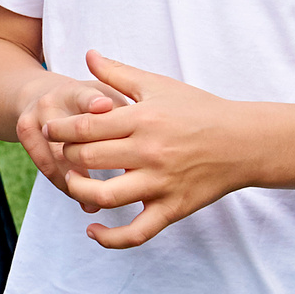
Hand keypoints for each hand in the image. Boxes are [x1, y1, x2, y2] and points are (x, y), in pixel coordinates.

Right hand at [11, 67, 121, 198]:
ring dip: (81, 181)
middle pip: (67, 132)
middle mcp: (51, 101)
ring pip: (56, 155)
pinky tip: (89, 202)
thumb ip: (124, 111)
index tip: (105, 106)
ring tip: (106, 199)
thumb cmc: (91, 102)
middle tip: (122, 173)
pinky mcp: (26, 136)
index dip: (92, 101)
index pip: (84, 96)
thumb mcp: (107, 95)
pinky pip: (48, 168)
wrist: (42, 95)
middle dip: (90, 154)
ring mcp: (35, 118)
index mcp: (76, 90)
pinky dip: (69, 187)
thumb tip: (144, 127)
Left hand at [46, 52, 250, 248]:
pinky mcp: (172, 209)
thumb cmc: (199, 110)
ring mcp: (161, 184)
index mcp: (143, 120)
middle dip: (67, 157)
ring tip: (74, 183)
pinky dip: (110, 238)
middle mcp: (149, 152)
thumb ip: (119, 74)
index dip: (59, 130)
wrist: (244, 142)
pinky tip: (93, 230)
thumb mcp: (159, 86)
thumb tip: (88, 54)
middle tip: (64, 154)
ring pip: (104, 197)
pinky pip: (136, 233)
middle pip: (88, 160)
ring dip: (79, 192)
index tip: (50, 130)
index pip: (85, 127)